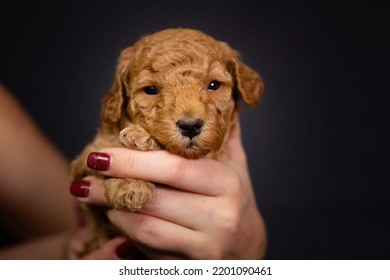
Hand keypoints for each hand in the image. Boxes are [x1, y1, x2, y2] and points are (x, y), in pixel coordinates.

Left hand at [71, 121, 266, 258]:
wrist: (249, 247)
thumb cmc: (238, 199)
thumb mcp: (236, 165)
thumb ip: (224, 134)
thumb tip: (219, 97)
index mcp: (226, 182)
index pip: (172, 167)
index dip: (131, 161)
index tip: (100, 155)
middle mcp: (219, 215)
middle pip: (152, 198)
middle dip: (109, 188)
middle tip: (82, 180)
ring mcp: (207, 244)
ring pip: (145, 227)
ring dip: (114, 212)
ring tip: (96, 198)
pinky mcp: (194, 265)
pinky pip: (151, 248)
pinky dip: (127, 233)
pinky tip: (117, 219)